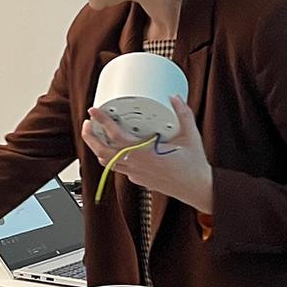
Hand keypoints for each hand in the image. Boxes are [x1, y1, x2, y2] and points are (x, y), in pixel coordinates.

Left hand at [82, 96, 213, 212]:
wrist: (197, 189)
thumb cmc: (194, 165)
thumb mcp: (191, 135)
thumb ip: (183, 114)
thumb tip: (175, 97)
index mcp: (145, 153)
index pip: (115, 136)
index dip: (102, 122)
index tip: (94, 111)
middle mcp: (136, 165)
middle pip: (102, 151)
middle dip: (90, 137)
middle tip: (88, 123)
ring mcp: (135, 174)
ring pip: (107, 162)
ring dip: (97, 148)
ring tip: (95, 135)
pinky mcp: (138, 179)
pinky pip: (118, 168)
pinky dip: (111, 158)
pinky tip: (115, 148)